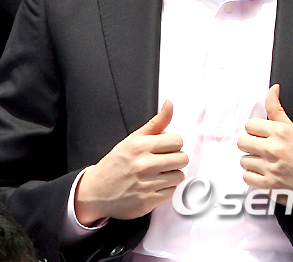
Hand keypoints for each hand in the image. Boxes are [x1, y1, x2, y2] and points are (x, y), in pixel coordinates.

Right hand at [75, 100, 187, 224]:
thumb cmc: (116, 163)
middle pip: (182, 158)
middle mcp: (145, 164)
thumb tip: (170, 104)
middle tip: (164, 161)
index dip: (173, 144)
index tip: (166, 148)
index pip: (177, 141)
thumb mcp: (133, 138)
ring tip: (159, 173)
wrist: (97, 190)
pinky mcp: (148, 201)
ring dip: (172, 175)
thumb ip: (156, 122)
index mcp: (141, 146)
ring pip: (179, 176)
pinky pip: (172, 192)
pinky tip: (155, 185)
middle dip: (176, 159)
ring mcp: (147, 184)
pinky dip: (166, 189)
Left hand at [237, 85, 292, 215]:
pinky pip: (247, 177)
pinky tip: (264, 174)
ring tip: (264, 162)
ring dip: (252, 162)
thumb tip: (273, 89)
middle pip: (242, 141)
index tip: (261, 135)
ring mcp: (271, 167)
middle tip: (260, 148)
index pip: (250, 125)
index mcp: (280, 131)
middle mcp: (274, 148)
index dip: (255, 130)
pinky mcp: (270, 185)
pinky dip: (253, 177)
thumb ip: (277, 109)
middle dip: (250, 145)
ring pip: (243, 160)